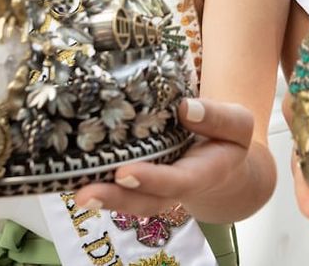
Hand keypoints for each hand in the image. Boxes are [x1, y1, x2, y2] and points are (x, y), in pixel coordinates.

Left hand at [73, 98, 254, 218]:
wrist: (224, 164)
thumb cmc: (227, 140)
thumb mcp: (238, 123)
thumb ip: (219, 118)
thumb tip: (185, 107)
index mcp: (202, 174)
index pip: (176, 181)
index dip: (151, 179)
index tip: (125, 171)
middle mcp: (174, 188)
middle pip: (144, 201)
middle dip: (116, 199)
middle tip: (87, 193)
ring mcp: (153, 188)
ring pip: (128, 201)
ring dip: (102, 198)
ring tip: (75, 190)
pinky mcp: (136, 180)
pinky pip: (117, 187)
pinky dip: (95, 182)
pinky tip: (69, 173)